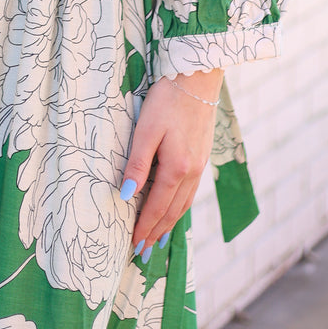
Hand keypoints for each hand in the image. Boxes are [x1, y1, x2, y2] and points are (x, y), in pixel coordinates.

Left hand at [121, 70, 223, 253]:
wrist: (197, 77)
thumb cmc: (167, 100)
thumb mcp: (146, 130)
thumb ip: (137, 165)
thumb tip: (125, 196)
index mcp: (177, 168)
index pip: (157, 207)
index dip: (145, 228)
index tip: (134, 246)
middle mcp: (193, 172)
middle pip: (173, 211)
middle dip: (157, 233)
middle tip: (143, 251)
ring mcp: (200, 165)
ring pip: (184, 203)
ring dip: (170, 223)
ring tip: (158, 239)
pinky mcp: (202, 155)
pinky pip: (191, 191)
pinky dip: (181, 206)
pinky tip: (175, 208)